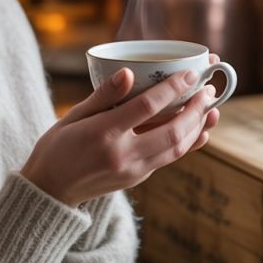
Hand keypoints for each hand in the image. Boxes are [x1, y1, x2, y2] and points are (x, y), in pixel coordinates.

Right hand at [20, 67, 219, 206]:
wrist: (50, 190)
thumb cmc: (57, 147)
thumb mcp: (73, 115)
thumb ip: (103, 94)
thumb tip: (128, 72)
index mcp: (103, 133)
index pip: (146, 107)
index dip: (172, 88)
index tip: (190, 73)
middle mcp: (122, 155)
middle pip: (172, 132)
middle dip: (196, 109)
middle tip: (209, 89)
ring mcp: (133, 170)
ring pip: (176, 148)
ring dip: (197, 126)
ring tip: (211, 107)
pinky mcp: (138, 179)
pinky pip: (169, 158)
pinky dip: (188, 143)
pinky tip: (200, 130)